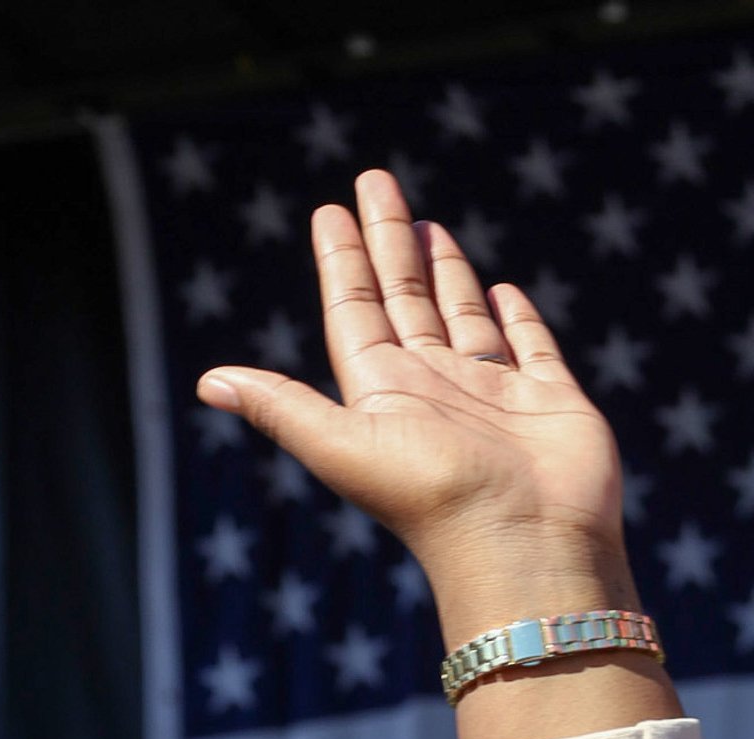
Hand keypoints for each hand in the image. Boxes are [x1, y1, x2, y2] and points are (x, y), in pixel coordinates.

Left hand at [198, 168, 634, 650]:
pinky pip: (527, 346)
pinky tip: (500, 288)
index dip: (342, 262)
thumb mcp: (342, 444)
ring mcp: (491, 395)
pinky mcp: (548, 400)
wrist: (523, 542)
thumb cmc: (431, 495)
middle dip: (389, 242)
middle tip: (376, 181)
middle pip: (404, 300)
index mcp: (383, 393)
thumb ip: (280, 405)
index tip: (330, 209)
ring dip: (443, 272)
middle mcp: (433, 389)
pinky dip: (514, 318)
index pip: (356, 312)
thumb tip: (205, 383)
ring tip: (428, 224)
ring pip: (460, 317)